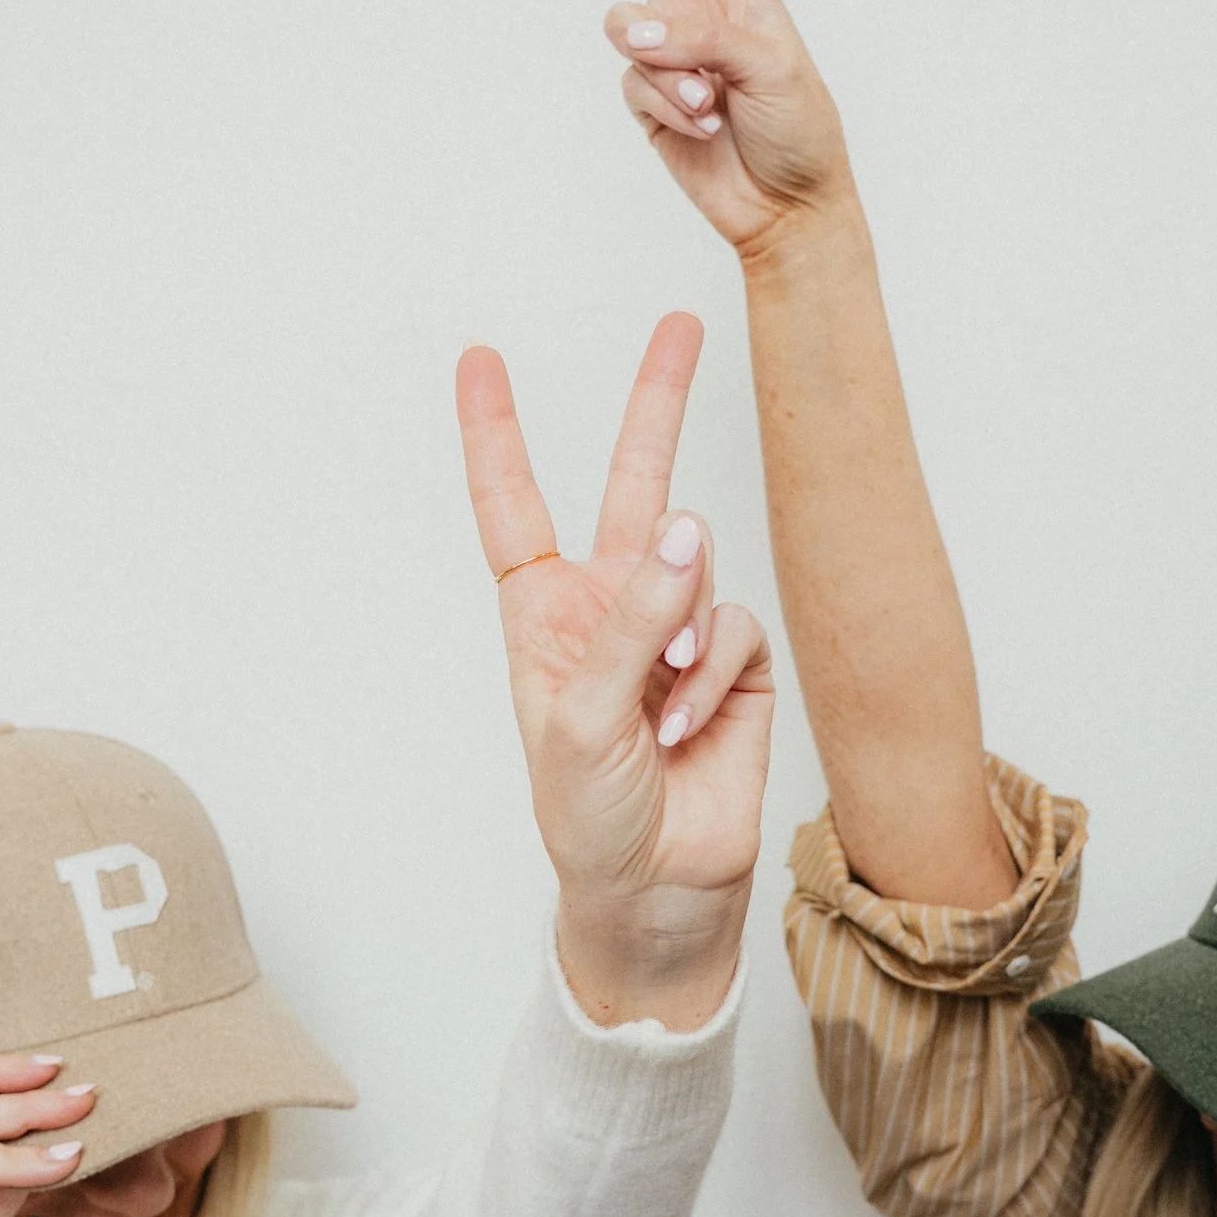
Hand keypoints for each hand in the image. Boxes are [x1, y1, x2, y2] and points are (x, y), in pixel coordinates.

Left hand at [456, 312, 771, 1025]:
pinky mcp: (735, 665)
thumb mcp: (582, 718)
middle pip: (633, 485)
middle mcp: (611, 608)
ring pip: (696, 570)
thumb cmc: (588, 816)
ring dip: (678, 632)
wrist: (657, 893)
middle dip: (656, 403)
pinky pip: (736, 627)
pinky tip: (693, 723)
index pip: (514, 505)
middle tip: (681, 324)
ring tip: (659, 706)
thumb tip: (689, 529)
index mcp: (543, 615)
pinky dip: (712, 671)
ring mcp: (677, 632)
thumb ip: (632, 618)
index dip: (496, 433)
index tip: (480, 359)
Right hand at [529, 0, 848, 258]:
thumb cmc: (799, 123)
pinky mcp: (644, 95)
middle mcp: (689, 0)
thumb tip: (631, 32)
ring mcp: (662, 49)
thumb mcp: (770, 61)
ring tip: (715, 100)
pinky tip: (704, 125)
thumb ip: (698, 33)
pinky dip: (668, 106)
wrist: (785, 201)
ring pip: (624, 29)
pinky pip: (632, 82)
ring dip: (670, 69)